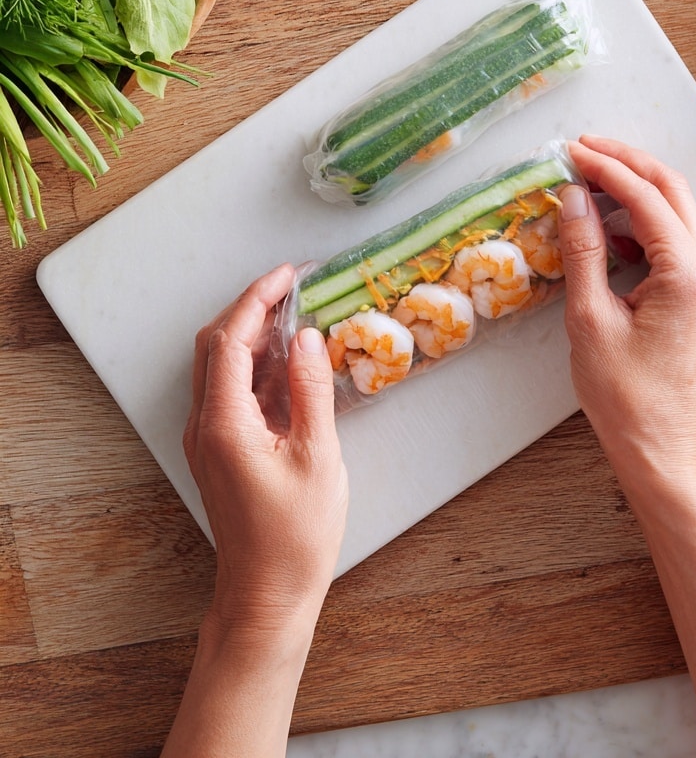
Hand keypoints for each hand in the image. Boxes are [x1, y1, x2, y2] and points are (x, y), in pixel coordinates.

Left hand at [184, 264, 347, 640]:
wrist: (267, 594)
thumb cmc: (296, 534)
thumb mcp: (317, 456)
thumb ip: (311, 390)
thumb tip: (308, 338)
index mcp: (224, 423)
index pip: (231, 340)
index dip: (258, 299)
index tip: (288, 274)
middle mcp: (205, 425)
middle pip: (216, 345)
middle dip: (251, 308)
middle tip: (292, 286)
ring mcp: (209, 439)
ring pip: (221, 367)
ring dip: (253, 334)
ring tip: (296, 314)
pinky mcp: (221, 451)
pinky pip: (231, 391)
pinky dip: (257, 366)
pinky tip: (290, 363)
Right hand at [557, 137, 695, 475]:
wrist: (661, 449)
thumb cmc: (625, 397)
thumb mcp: (590, 319)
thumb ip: (583, 251)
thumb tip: (572, 198)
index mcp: (687, 272)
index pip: (646, 196)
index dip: (605, 167)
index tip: (569, 151)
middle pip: (672, 190)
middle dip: (627, 163)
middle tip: (583, 148)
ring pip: (676, 212)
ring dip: (636, 189)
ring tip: (589, 178)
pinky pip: (674, 240)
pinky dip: (642, 221)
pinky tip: (608, 228)